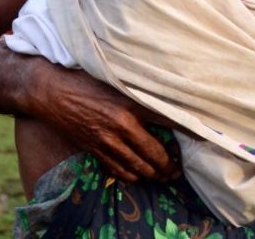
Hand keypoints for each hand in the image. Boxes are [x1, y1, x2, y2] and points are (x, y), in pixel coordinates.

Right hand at [25, 60, 177, 182]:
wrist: (50, 92)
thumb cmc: (87, 80)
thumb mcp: (120, 78)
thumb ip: (143, 88)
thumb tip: (169, 92)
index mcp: (131, 105)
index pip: (169, 119)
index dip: (188, 129)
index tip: (204, 135)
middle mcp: (121, 126)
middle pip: (154, 153)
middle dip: (169, 165)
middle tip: (179, 168)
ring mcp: (106, 141)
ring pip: (137, 166)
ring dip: (153, 174)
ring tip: (164, 176)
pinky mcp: (93, 149)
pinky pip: (116, 169)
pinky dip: (131, 174)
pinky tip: (139, 174)